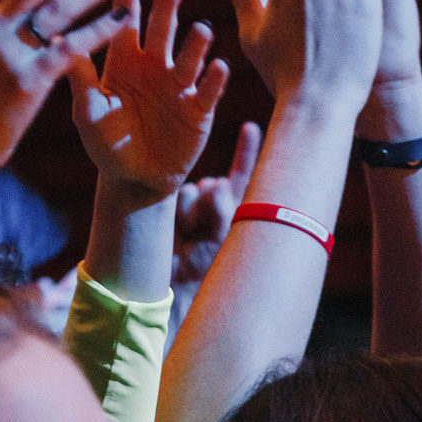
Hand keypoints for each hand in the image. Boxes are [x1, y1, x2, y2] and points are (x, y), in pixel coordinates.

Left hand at [67, 0, 229, 197]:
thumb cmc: (105, 144)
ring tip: (198, 29)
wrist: (133, 181)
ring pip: (190, 55)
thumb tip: (58, 39)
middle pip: (162, 27)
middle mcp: (154, 66)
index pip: (125, 17)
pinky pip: (208, 90)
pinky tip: (217, 67)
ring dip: (195, 42)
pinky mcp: (199, 111)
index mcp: (123, 60)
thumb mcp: (86, 110)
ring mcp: (179, 87)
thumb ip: (78, 76)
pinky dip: (213, 79)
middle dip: (168, 3)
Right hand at [173, 122, 262, 291]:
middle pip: (213, 185)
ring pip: (192, 190)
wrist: (183, 294)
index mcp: (238, 213)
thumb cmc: (214, 274)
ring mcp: (192, 210)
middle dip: (211, 202)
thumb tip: (215, 182)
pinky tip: (183, 223)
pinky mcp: (171, 214)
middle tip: (207, 230)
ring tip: (192, 236)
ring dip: (191, 211)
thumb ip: (224, 210)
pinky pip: (176, 197)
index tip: (249, 127)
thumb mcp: (226, 241)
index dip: (246, 151)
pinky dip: (180, 207)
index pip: (244, 177)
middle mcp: (215, 207)